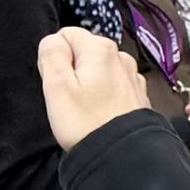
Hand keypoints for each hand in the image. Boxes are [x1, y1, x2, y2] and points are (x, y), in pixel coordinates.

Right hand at [37, 28, 153, 152]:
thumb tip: (53, 40)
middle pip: (82, 52)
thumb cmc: (85, 121)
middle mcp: (121, 56)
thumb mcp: (56, 86)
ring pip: (97, 69)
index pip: (65, 35)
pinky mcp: (137, 93)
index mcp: (101, 48)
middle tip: (69, 98)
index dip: (55, 58)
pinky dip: (103, 94)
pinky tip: (100, 112)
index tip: (58, 82)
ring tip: (85, 108)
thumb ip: (52, 55)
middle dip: (71, 71)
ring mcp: (132, 74)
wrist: (122, 153)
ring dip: (88, 84)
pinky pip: (111, 85)